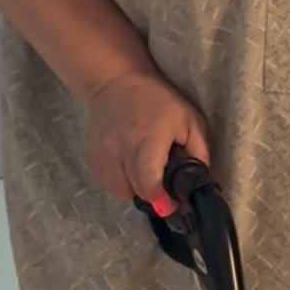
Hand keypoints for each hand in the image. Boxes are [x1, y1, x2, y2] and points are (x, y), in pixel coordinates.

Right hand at [85, 72, 209, 212]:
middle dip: (153, 195)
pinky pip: (105, 183)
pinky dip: (119, 184)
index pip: (148, 178)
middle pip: (135, 189)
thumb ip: (198, 152)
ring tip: (144, 175)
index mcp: (149, 136)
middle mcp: (121, 146)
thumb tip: (198, 182)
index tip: (170, 206)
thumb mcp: (189, 120)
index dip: (160, 198)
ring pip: (119, 191)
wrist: (115, 82)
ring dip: (134, 190)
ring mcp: (102, 152)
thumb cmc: (159, 101)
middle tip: (164, 190)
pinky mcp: (92, 155)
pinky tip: (128, 170)